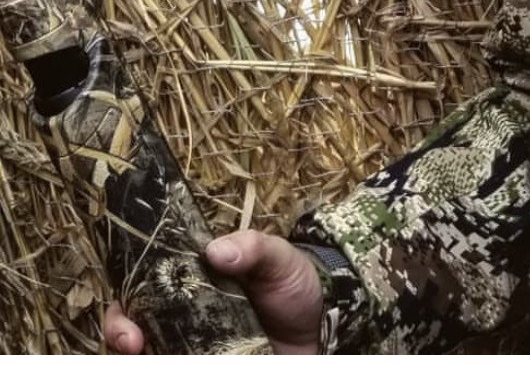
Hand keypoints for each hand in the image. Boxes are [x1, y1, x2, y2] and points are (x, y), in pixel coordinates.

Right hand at [103, 231, 323, 354]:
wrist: (325, 325)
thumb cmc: (294, 284)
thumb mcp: (278, 257)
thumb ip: (252, 247)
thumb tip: (214, 251)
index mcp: (191, 284)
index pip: (139, 294)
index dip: (123, 313)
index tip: (129, 330)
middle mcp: (184, 320)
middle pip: (134, 333)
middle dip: (121, 340)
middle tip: (133, 346)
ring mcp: (196, 348)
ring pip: (155, 356)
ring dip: (144, 360)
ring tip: (154, 360)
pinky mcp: (211, 365)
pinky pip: (181, 366)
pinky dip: (172, 365)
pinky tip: (176, 365)